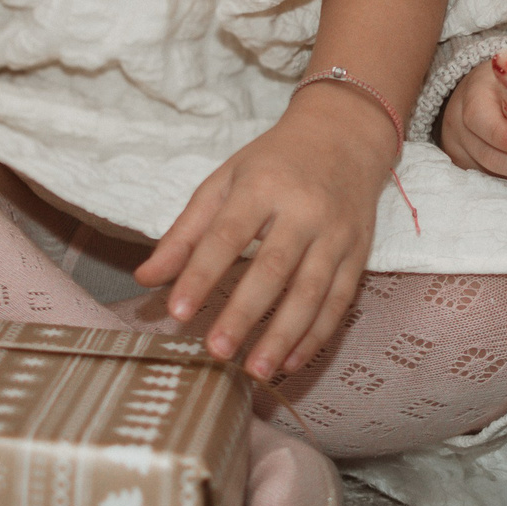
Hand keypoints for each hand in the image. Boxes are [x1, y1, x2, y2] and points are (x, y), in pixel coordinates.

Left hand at [134, 90, 396, 380]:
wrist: (345, 134)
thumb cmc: (275, 162)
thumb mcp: (224, 181)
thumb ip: (186, 232)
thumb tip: (147, 278)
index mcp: (263, 186)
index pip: (228, 235)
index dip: (201, 274)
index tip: (176, 312)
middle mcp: (304, 210)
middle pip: (274, 268)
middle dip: (244, 313)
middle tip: (217, 352)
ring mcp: (336, 233)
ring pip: (312, 292)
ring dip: (284, 336)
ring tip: (255, 371)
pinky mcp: (359, 252)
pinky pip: (341, 300)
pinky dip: (317, 335)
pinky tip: (292, 361)